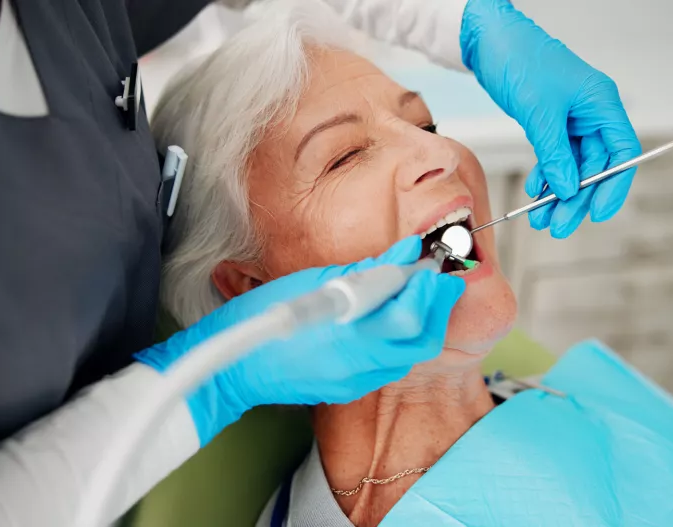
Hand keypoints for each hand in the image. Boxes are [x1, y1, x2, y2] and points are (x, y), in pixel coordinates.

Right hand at [136, 236, 464, 442]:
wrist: (233, 367)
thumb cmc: (260, 320)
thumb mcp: (312, 282)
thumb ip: (364, 271)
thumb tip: (402, 253)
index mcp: (347, 335)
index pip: (409, 316)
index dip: (426, 287)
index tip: (429, 264)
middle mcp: (358, 364)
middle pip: (423, 339)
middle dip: (437, 305)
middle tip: (438, 277)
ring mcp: (357, 381)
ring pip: (411, 354)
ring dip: (422, 322)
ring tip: (416, 292)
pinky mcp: (351, 389)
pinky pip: (390, 364)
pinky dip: (400, 339)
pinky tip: (389, 317)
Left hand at [460, 0, 642, 237]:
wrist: (489, 39)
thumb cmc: (520, 59)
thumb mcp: (540, 112)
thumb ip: (556, 154)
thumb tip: (569, 189)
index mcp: (602, 103)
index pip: (622, 152)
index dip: (614, 185)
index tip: (598, 212)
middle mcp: (592, 112)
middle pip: (596, 166)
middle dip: (578, 198)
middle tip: (559, 225)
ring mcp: (571, 118)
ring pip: (573, 166)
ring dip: (558, 193)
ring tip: (542, 218)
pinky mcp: (550, 122)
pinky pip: (554, 157)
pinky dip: (545, 176)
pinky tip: (534, 192)